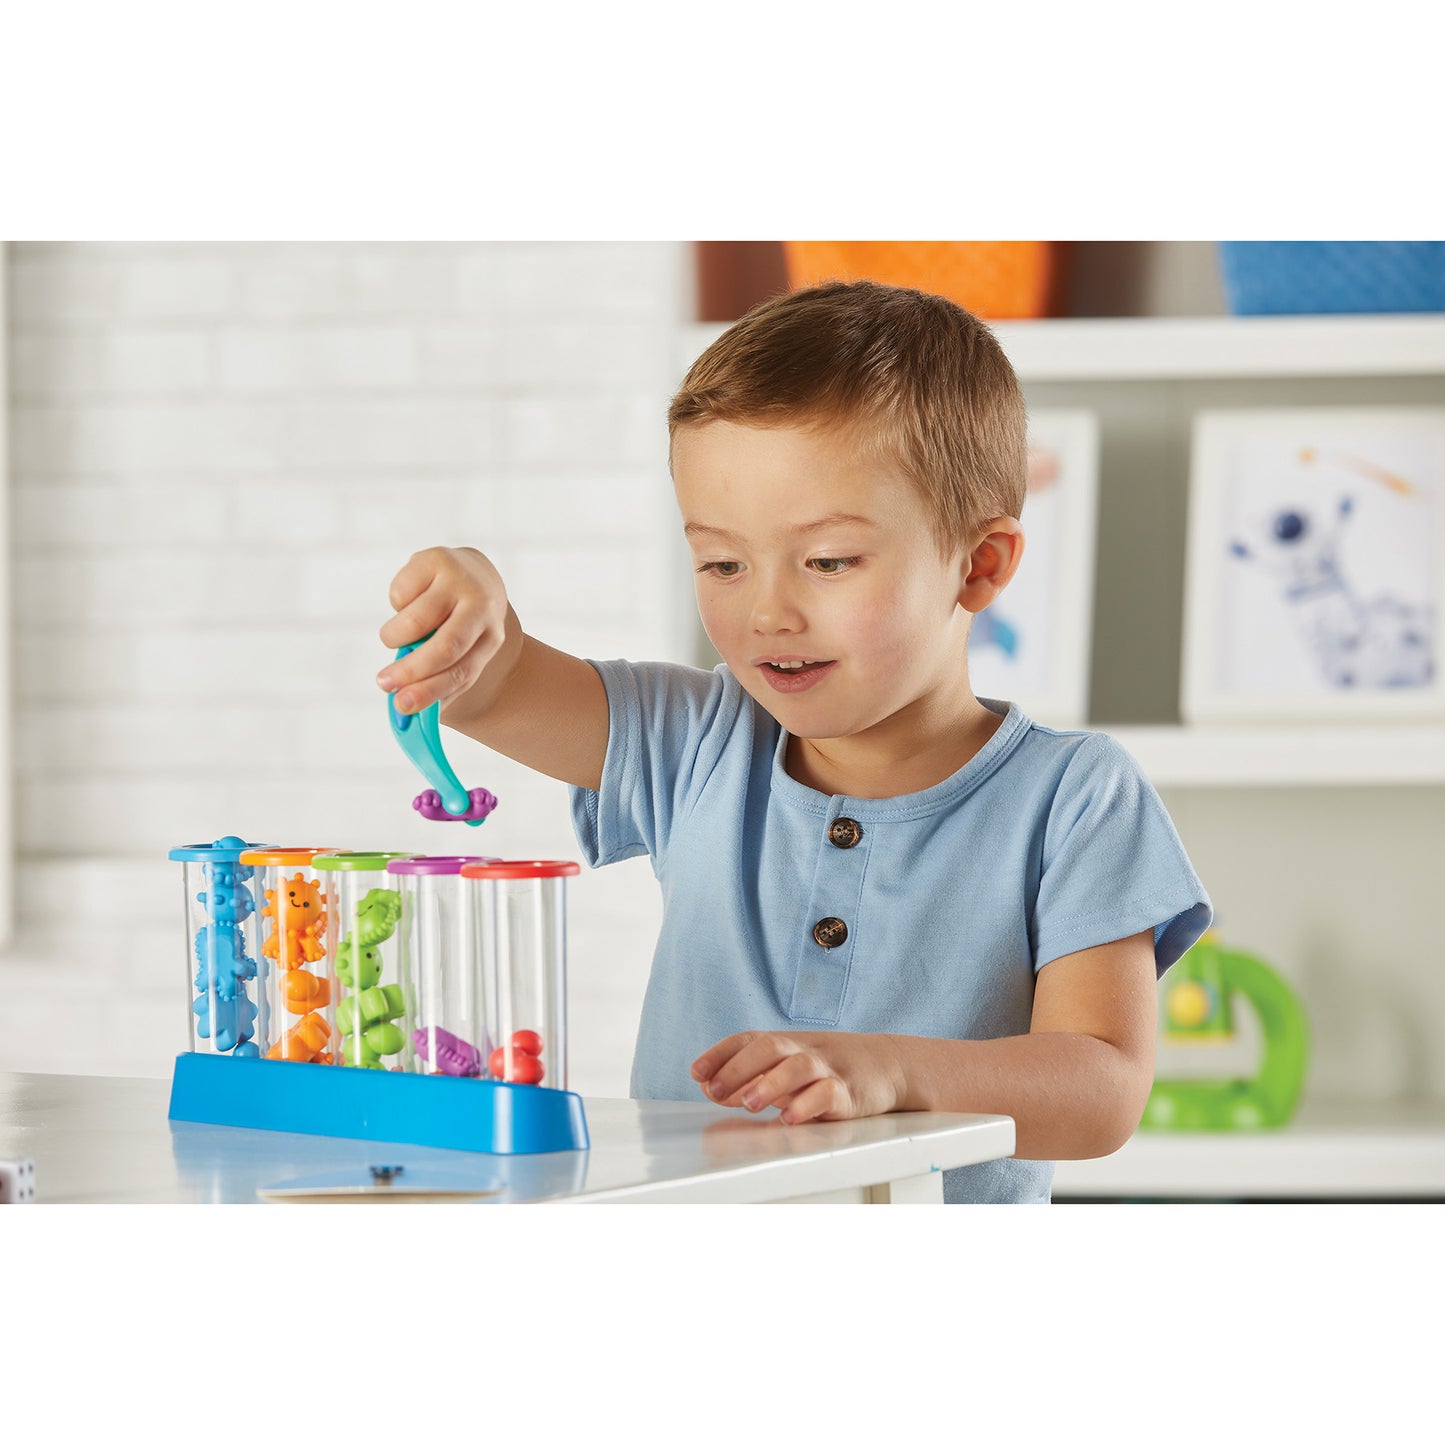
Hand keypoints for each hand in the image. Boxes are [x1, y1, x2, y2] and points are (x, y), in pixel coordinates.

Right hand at [376, 547, 510, 715]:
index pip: (462, 671)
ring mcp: (459, 581)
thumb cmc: (459, 624)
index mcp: (491, 638)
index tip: (402, 706)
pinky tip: (411, 599)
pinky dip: (396, 604)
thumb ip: (436, 679)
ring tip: (395, 637)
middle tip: (383, 683)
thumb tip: (404, 710)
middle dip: (411, 669)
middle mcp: (481, 607)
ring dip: (395, 636)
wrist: (474, 573)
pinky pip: (400, 593)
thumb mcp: (459, 650)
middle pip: (445, 647)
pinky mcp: (436, 559)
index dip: (431, 690)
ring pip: (415, 620)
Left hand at [690, 1031, 906, 1124]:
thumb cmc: (831, 1067)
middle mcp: (802, 1051)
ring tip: (749, 1103)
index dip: (720, 1054)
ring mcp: (826, 1069)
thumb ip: (754, 1076)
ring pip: (796, 1067)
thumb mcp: (790, 1066)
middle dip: (738, 1068)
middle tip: (715, 1091)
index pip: (748, 1039)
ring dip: (769, 1083)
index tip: (696, 1072)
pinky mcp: (849, 1092)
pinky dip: (807, 1105)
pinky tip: (790, 1119)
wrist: (889, 1064)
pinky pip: (827, 1094)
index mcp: (785, 1043)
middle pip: (768, 1047)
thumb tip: (712, 1088)